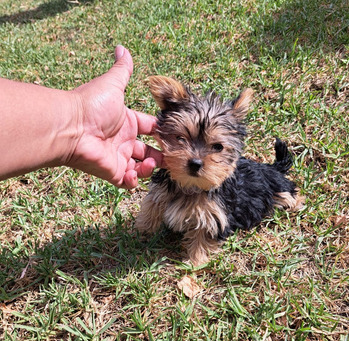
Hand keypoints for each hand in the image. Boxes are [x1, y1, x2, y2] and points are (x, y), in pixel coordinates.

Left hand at [68, 46, 161, 188]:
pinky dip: (135, 180)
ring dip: (151, 167)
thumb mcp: (112, 84)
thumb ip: (122, 70)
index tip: (176, 134)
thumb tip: (122, 48)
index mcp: (127, 122)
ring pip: (141, 168)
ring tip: (151, 162)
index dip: (162, 132)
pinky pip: (128, 182)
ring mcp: (118, 158)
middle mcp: (123, 141)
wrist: (71, 127)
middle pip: (148, 151)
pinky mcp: (113, 173)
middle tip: (172, 156)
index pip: (150, 128)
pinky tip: (136, 171)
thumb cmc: (91, 105)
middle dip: (161, 154)